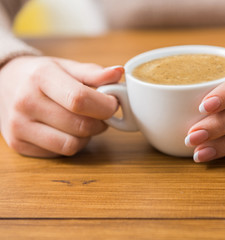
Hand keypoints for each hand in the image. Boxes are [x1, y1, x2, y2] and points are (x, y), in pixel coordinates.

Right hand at [0, 56, 121, 156]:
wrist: (4, 82)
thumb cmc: (40, 75)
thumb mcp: (66, 67)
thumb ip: (93, 73)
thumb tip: (118, 73)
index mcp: (41, 77)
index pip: (79, 99)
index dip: (104, 106)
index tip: (112, 104)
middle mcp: (26, 102)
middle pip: (80, 126)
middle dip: (100, 122)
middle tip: (100, 114)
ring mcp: (19, 127)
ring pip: (72, 145)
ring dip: (87, 136)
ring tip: (83, 122)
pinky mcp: (18, 145)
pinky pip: (60, 153)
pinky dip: (71, 143)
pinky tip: (67, 130)